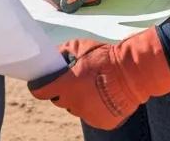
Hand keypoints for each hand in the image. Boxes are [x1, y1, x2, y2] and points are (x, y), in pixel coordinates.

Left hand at [28, 28, 169, 127]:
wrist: (131, 73)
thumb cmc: (103, 57)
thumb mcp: (78, 46)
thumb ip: (62, 52)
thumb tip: (52, 57)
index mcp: (65, 86)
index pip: (39, 92)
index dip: (38, 87)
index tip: (40, 83)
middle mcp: (74, 104)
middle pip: (59, 100)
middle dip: (62, 91)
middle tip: (73, 79)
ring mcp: (88, 115)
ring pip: (76, 108)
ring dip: (79, 100)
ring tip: (91, 86)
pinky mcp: (102, 123)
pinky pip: (91, 115)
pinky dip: (93, 108)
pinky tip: (102, 95)